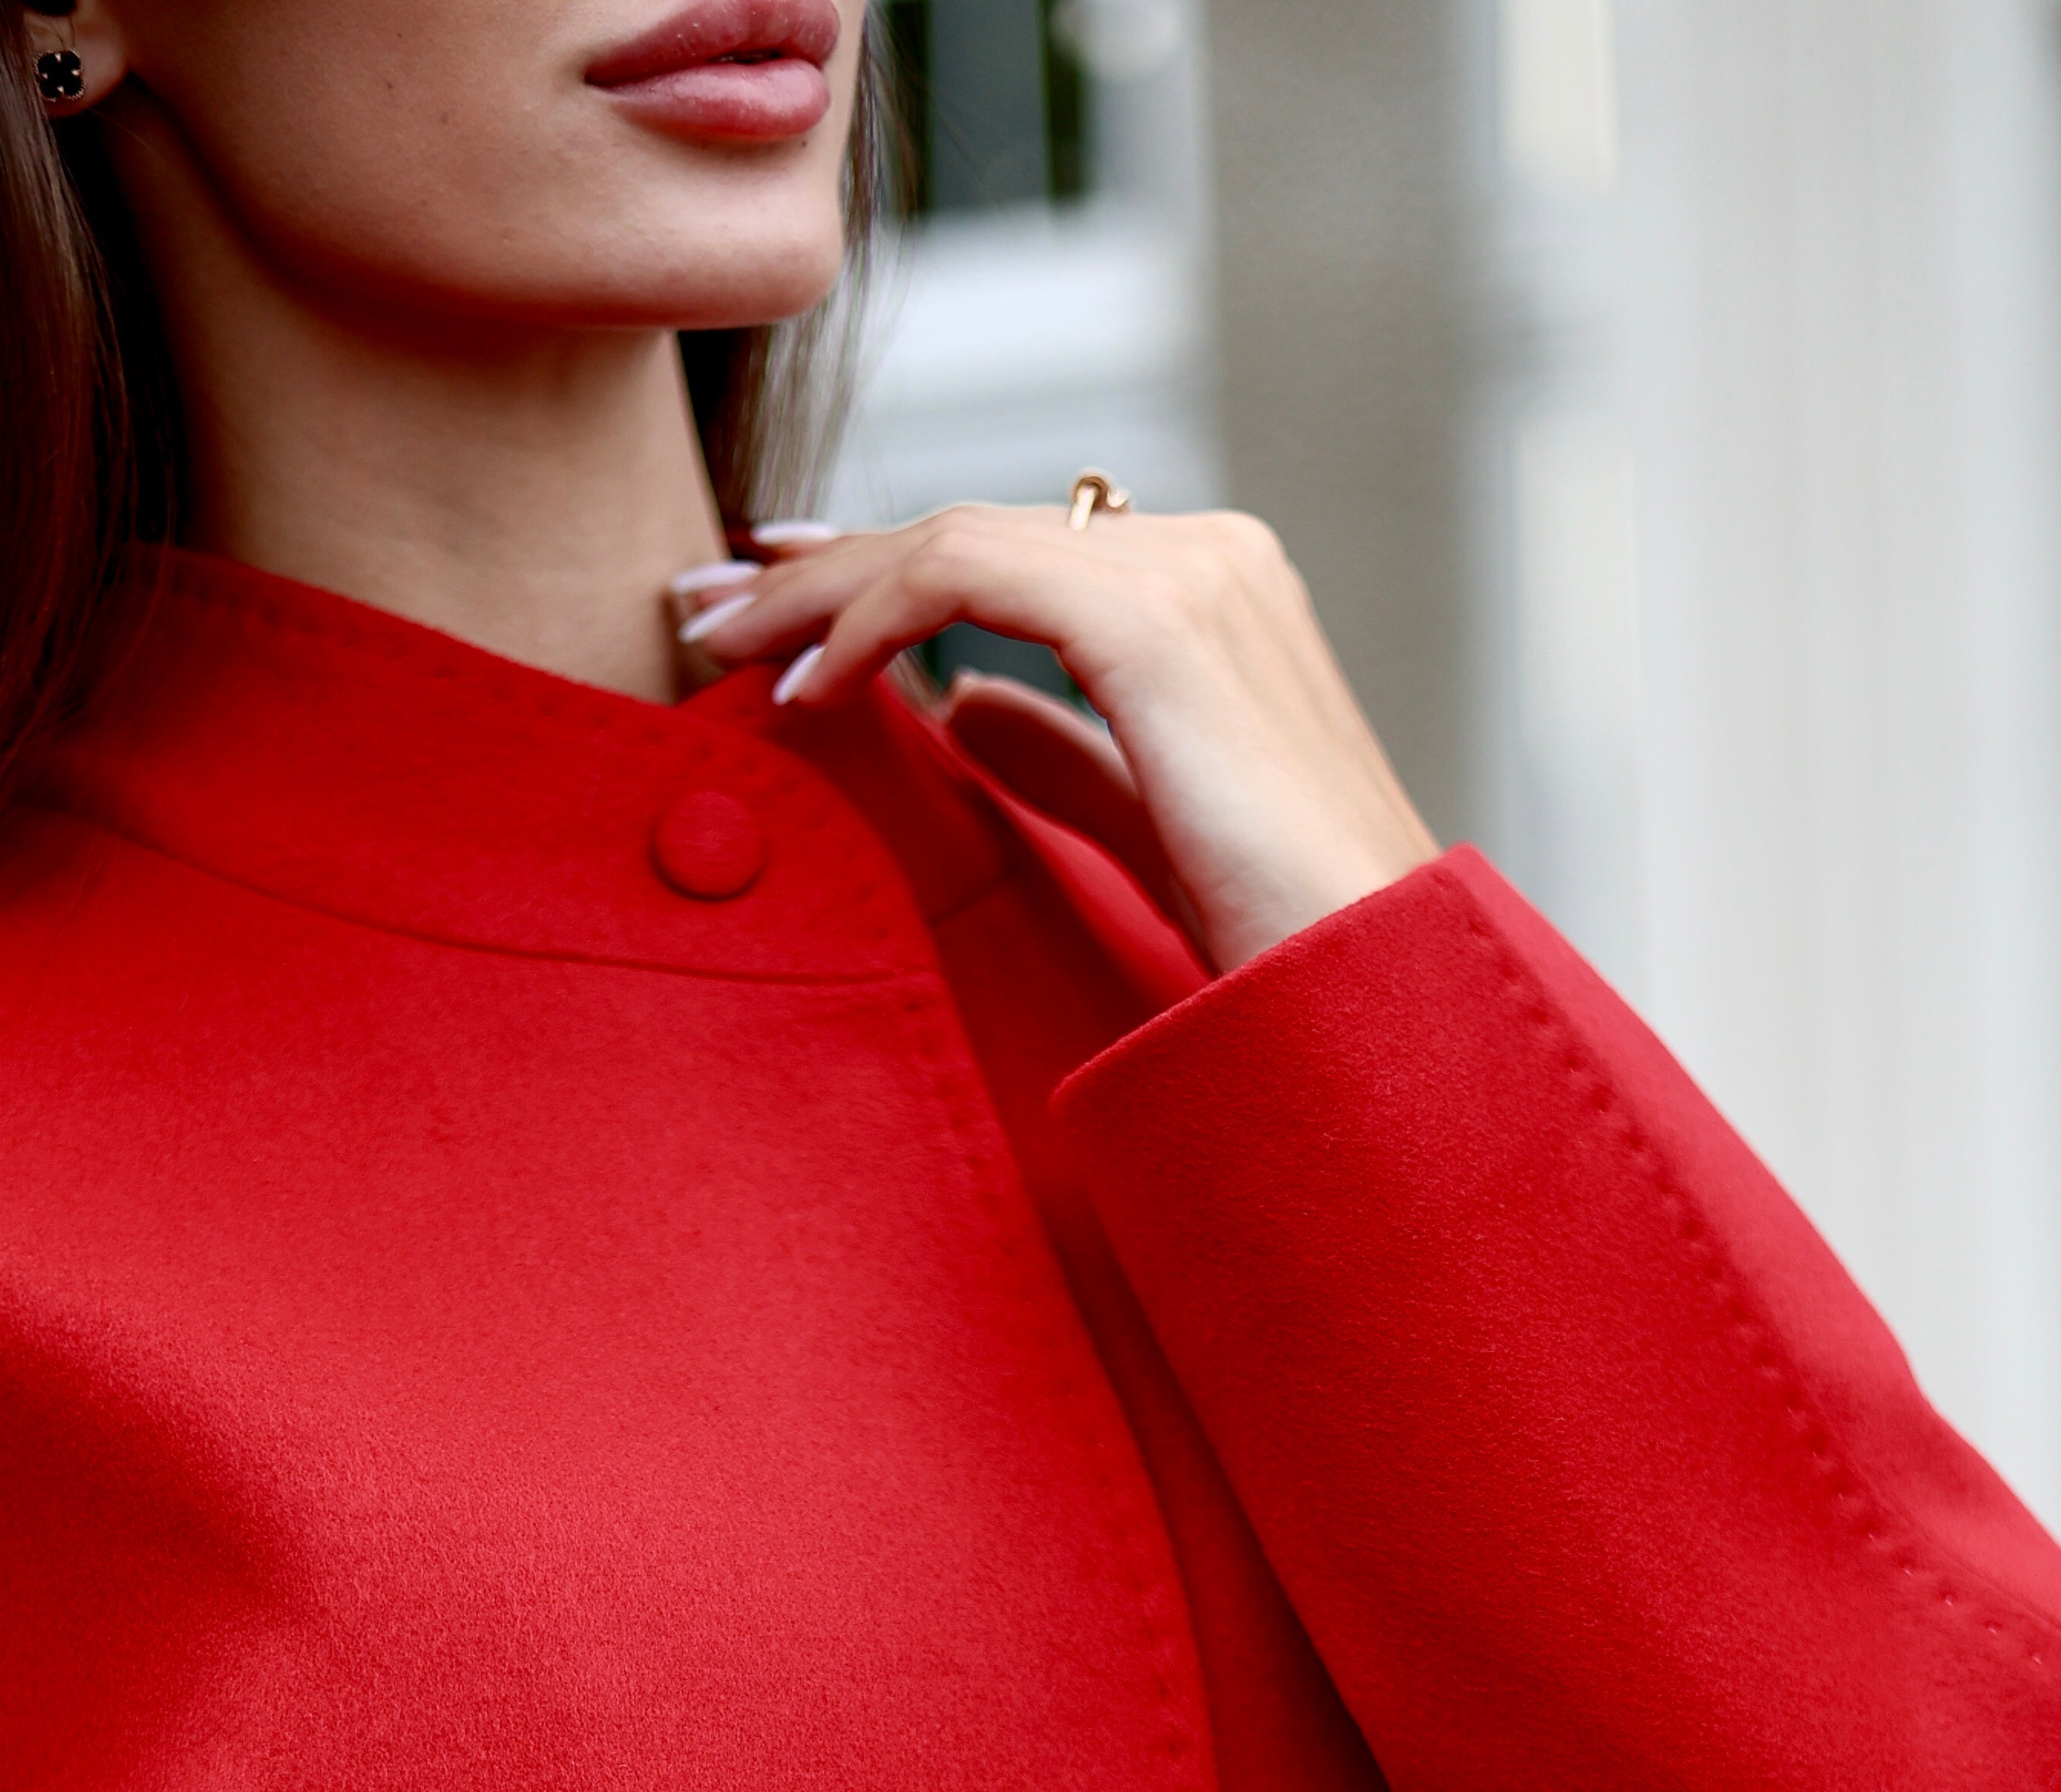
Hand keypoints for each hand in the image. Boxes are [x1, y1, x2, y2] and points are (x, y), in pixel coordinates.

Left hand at [671, 502, 1439, 972]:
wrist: (1365, 993)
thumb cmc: (1280, 939)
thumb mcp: (1142, 828)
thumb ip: (1060, 754)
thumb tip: (955, 704)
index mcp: (1213, 592)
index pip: (1007, 550)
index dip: (869, 571)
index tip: (764, 612)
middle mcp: (1208, 554)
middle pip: (966, 529)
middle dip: (815, 569)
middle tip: (695, 610)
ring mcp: (1191, 575)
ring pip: (950, 536)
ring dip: (815, 591)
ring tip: (719, 648)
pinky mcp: (1159, 624)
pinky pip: (966, 576)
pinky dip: (868, 621)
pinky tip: (805, 691)